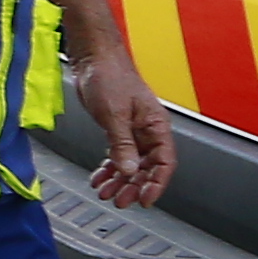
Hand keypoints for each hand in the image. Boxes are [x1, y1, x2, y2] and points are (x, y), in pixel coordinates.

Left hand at [73, 48, 171, 207]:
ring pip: (131, 163)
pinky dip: (109, 167)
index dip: (156, 184)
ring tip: (106, 192)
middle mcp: (147, 130)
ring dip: (119, 179)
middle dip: (134, 186)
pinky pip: (118, 154)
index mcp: (156, 126)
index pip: (164, 163)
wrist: (93, 58)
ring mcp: (133, 130)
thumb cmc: (110, 76)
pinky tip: (100, 177)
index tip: (145, 199)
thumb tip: (128, 170)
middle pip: (147, 167)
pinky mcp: (117, 128)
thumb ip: (122, 144)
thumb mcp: (115, 114)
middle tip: (120, 200)